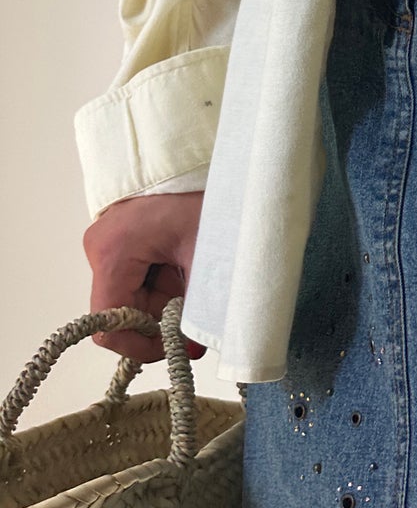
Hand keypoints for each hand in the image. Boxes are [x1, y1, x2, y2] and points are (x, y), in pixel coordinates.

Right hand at [82, 191, 206, 365]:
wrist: (224, 160)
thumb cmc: (213, 196)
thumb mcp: (209, 258)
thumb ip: (198, 309)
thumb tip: (191, 348)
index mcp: (113, 251)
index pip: (108, 324)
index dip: (141, 346)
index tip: (175, 346)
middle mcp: (102, 248)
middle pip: (123, 313)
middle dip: (162, 323)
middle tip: (200, 319)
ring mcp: (111, 243)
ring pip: (134, 299)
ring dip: (170, 304)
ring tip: (204, 286)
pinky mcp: (125, 242)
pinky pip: (141, 280)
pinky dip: (169, 287)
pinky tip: (193, 274)